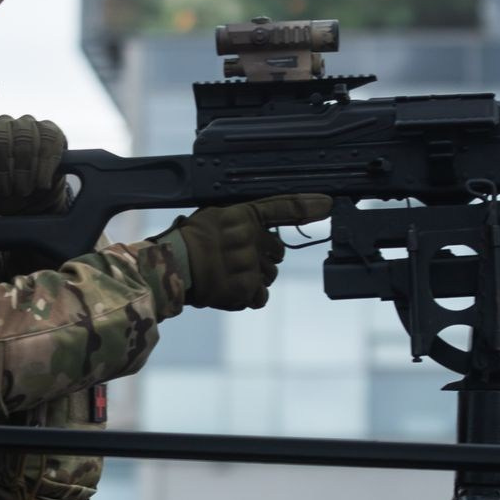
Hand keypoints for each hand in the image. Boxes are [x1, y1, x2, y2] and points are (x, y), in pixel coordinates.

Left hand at [0, 114, 65, 214]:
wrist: (36, 198)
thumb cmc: (6, 193)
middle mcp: (1, 125)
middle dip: (1, 171)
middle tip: (6, 192)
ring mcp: (26, 124)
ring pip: (23, 139)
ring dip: (23, 170)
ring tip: (23, 191)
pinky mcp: (49, 130)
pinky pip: (47, 141)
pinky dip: (44, 166)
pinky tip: (41, 184)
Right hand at [159, 194, 331, 310]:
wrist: (171, 267)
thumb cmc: (188, 241)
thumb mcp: (215, 217)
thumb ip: (243, 221)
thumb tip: (262, 231)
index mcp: (243, 215)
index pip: (284, 207)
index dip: (308, 205)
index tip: (328, 203)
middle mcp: (251, 238)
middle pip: (278, 252)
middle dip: (264, 258)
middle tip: (238, 260)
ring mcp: (250, 264)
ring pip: (270, 276)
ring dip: (256, 278)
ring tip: (228, 276)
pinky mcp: (246, 288)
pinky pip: (260, 296)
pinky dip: (249, 296)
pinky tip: (230, 289)